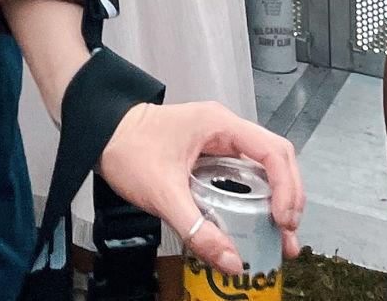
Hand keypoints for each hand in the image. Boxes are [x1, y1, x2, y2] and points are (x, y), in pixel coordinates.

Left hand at [99, 101, 302, 276]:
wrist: (97, 132)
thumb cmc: (125, 147)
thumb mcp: (161, 192)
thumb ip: (196, 228)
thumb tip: (231, 261)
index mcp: (217, 124)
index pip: (272, 151)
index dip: (287, 188)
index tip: (283, 221)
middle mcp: (224, 128)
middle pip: (277, 159)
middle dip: (289, 197)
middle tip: (287, 234)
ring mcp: (218, 141)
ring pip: (264, 169)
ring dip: (277, 202)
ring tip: (279, 239)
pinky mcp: (211, 155)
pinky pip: (246, 176)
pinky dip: (257, 200)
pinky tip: (256, 226)